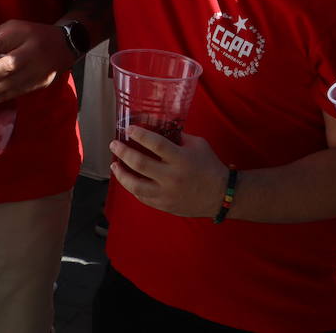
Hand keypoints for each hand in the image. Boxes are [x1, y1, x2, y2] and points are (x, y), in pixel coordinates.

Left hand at [0, 20, 75, 104]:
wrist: (65, 45)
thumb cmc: (32, 35)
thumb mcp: (13, 28)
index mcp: (23, 34)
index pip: (2, 42)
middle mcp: (33, 51)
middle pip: (10, 64)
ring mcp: (40, 68)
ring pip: (15, 81)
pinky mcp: (42, 82)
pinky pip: (21, 91)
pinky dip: (6, 96)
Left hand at [109, 126, 227, 217]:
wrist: (221, 195)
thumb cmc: (209, 166)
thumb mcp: (198, 144)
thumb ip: (179, 137)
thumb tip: (160, 128)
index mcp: (181, 159)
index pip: (156, 144)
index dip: (140, 135)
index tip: (129, 129)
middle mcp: (171, 177)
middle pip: (140, 163)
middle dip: (123, 152)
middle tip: (114, 144)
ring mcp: (166, 193)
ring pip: (135, 185)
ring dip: (121, 174)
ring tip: (115, 165)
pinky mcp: (164, 205)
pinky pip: (142, 197)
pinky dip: (133, 188)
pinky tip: (128, 180)